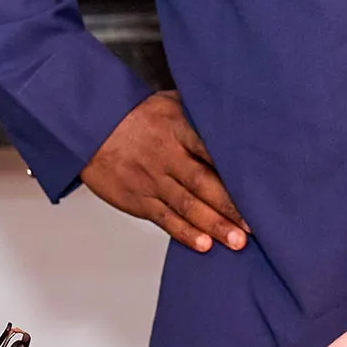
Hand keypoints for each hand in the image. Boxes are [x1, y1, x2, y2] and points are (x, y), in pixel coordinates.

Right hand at [82, 93, 250, 253]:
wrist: (89, 128)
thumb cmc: (134, 115)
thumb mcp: (169, 102)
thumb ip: (199, 113)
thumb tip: (234, 114)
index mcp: (177, 129)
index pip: (210, 149)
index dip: (234, 169)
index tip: (258, 185)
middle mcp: (166, 156)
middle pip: (202, 183)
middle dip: (229, 206)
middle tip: (253, 225)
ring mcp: (151, 181)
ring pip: (187, 206)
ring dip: (213, 225)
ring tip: (235, 242)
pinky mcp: (139, 200)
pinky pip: (165, 219)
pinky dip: (184, 233)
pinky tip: (203, 245)